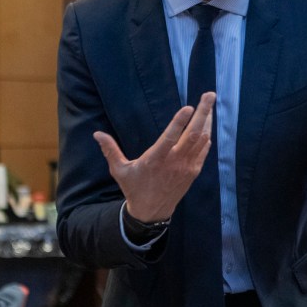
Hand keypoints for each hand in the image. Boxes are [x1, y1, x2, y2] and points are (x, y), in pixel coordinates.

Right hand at [93, 93, 214, 222]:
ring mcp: (186, 167)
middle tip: (210, 95)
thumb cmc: (134, 188)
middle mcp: (174, 162)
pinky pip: (204, 150)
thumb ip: (110, 150)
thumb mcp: (119, 170)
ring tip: (210, 103)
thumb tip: (97, 134)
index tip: (188, 107)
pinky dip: (207, 136)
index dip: (179, 122)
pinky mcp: (193, 172)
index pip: (170, 137)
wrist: (152, 211)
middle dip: (203, 113)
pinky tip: (208, 124)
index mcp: (156, 159)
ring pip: (202, 140)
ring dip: (207, 121)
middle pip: (193, 134)